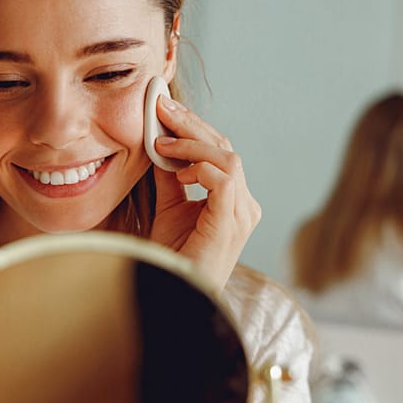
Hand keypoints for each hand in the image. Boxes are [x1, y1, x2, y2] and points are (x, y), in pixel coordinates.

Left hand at [149, 94, 260, 290]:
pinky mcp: (231, 224)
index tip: (162, 109)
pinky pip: (225, 180)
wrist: (172, 296)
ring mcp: (242, 215)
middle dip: (191, 124)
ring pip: (227, 158)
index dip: (192, 128)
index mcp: (232, 201)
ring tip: (162, 141)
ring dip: (192, 143)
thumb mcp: (168, 208)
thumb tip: (158, 140)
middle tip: (160, 106)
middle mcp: (244, 205)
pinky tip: (178, 170)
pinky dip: (200, 167)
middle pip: (224, 148)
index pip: (218, 152)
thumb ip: (169, 177)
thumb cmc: (171, 261)